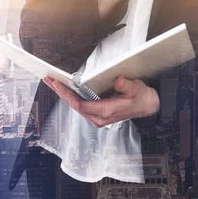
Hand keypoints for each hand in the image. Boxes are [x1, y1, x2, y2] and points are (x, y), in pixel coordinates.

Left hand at [43, 75, 159, 127]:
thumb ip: (126, 85)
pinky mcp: (99, 115)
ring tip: (55, 84)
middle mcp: (99, 118)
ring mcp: (98, 118)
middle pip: (74, 106)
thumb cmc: (141, 98)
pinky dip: (73, 97)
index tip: (57, 84)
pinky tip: (68, 90)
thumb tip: (117, 80)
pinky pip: (81, 106)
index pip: (79, 104)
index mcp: (106, 111)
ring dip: (66, 95)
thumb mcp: (135, 88)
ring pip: (77, 106)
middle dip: (61, 93)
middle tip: (49, 80)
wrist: (148, 106)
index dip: (66, 94)